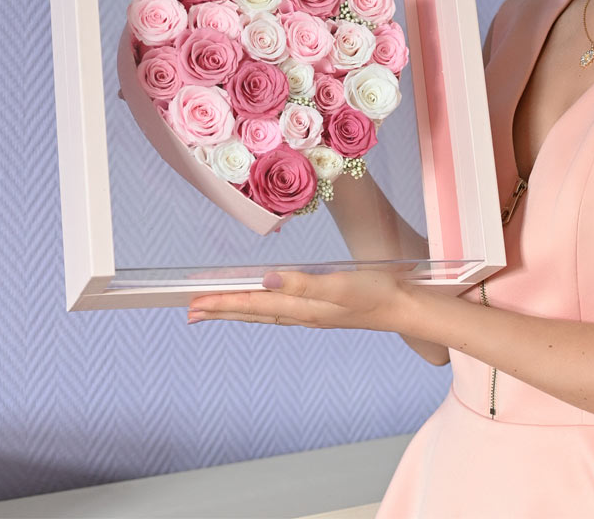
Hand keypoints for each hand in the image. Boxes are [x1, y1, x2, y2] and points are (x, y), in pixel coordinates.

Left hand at [187, 269, 411, 331]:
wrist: (403, 306)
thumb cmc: (375, 293)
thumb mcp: (339, 285)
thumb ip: (303, 283)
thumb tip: (265, 280)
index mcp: (302, 308)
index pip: (253, 305)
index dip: (224, 303)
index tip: (194, 304)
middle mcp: (302, 313)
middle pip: (253, 312)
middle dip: (221, 310)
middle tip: (190, 312)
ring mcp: (311, 312)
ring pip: (264, 313)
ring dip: (238, 310)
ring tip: (215, 309)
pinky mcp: (321, 308)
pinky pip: (279, 310)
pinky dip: (261, 308)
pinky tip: (261, 304)